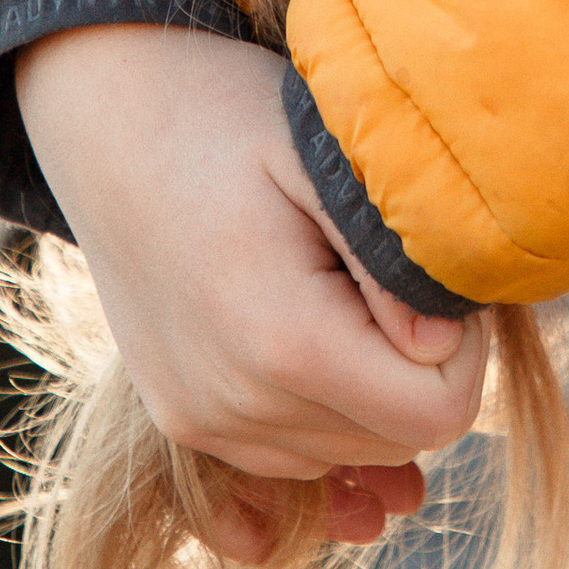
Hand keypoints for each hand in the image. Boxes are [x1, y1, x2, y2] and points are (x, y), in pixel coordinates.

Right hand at [14, 22, 488, 566]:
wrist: (105, 117)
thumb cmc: (227, 115)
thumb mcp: (324, 159)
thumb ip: (392, 262)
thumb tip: (441, 346)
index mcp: (284, 342)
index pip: (436, 415)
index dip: (463, 350)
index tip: (433, 278)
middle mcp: (234, 404)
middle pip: (394, 442)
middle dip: (419, 370)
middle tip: (390, 276)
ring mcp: (199, 421)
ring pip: (345, 453)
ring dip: (369, 390)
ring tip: (338, 289)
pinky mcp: (180, 419)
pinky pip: (290, 453)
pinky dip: (320, 408)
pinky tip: (309, 331)